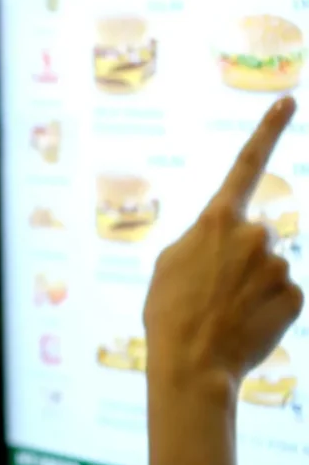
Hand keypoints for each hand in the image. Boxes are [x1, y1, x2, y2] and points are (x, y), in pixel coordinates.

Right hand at [144, 96, 303, 390]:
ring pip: (269, 266)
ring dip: (252, 284)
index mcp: (217, 219)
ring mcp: (279, 264)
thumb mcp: (170, 262)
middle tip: (211, 290)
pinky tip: (246, 324)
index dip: (269, 130)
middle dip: (239, 256)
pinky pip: (284, 294)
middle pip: (254, 235)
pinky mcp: (297, 295)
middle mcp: (254, 234)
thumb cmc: (168, 312)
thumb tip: (231, 234)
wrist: (192, 363)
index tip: (289, 101)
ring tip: (224, 311)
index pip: (246, 164)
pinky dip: (268, 308)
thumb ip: (202, 237)